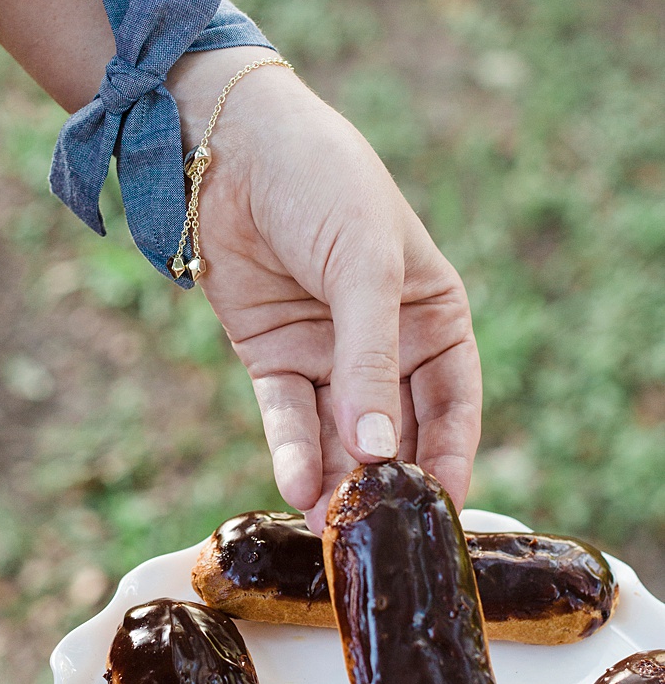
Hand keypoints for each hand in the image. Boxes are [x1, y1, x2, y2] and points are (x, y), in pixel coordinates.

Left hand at [169, 49, 481, 529]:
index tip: (441, 515)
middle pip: (393, 429)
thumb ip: (371, 363)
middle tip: (377, 536)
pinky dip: (291, 450)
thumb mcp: (364, 270)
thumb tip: (377, 457)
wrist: (230, 148)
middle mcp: (383, 343)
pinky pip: (287, 415)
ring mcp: (326, 353)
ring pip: (337, 435)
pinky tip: (295, 484)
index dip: (450, 459)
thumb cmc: (324, 185)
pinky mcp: (272, 356)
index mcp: (432, 315)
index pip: (453, 404)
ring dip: (335, 479)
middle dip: (385, 482)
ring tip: (332, 528)